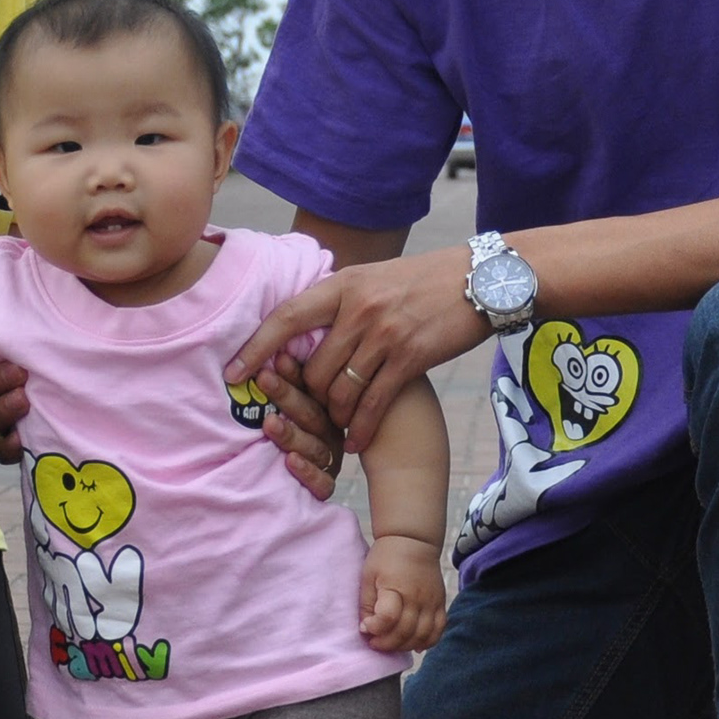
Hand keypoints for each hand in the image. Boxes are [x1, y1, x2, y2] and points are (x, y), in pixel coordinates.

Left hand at [228, 252, 490, 454]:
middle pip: (314, 368)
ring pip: (340, 390)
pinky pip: (373, 404)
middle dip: (310, 397)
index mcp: (343, 284)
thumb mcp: (374, 277)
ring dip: (336, 415)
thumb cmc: (424, 280)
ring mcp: (385, 334)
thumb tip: (305, 325)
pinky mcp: (411, 358)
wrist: (483, 279)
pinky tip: (358, 441)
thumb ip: (342, 300)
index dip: (256, 348)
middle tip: (313, 410)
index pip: (286, 318)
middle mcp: (359, 309)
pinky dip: (361, 428)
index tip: (234, 373)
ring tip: (338, 425)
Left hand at [252, 355, 341, 500]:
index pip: (310, 389)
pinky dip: (306, 471)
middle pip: (311, 413)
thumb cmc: (276, 438)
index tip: (276, 358)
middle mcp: (328, 432)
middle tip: (264, 379)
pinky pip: (321, 482)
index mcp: (321, 410)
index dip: (293, 374)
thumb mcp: (279, 409)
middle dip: (286, 396)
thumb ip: (276, 385)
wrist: (283, 492)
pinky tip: (290, 461)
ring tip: (270, 423)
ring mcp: (329, 458)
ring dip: (291, 434)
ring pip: (314, 446)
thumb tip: (266, 354)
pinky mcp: (326, 485)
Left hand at [361, 535, 447, 653]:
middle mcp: (417, 597)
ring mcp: (432, 602)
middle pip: (405, 632)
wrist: (414, 540)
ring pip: (423, 636)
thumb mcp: (368, 576)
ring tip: (392, 644)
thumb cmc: (386, 557)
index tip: (366, 627)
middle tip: (375, 642)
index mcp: (395, 588)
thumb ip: (366, 604)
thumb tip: (366, 629)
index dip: (375, 628)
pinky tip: (414, 645)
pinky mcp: (441, 603)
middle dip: (387, 643)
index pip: (388, 618)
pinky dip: (428, 642)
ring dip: (405, 646)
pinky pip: (439, 630)